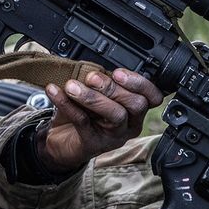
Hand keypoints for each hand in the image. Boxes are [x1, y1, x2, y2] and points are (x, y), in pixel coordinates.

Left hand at [40, 69, 162, 170]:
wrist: (62, 142)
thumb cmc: (84, 114)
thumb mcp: (96, 95)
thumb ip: (101, 82)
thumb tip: (91, 64)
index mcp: (135, 110)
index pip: (153, 97)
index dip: (141, 83)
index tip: (119, 72)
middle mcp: (130, 124)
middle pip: (136, 105)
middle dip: (114, 88)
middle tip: (92, 78)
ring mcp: (114, 136)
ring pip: (115, 115)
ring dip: (92, 97)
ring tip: (72, 86)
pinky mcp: (93, 143)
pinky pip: (83, 122)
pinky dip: (67, 105)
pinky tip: (55, 92)